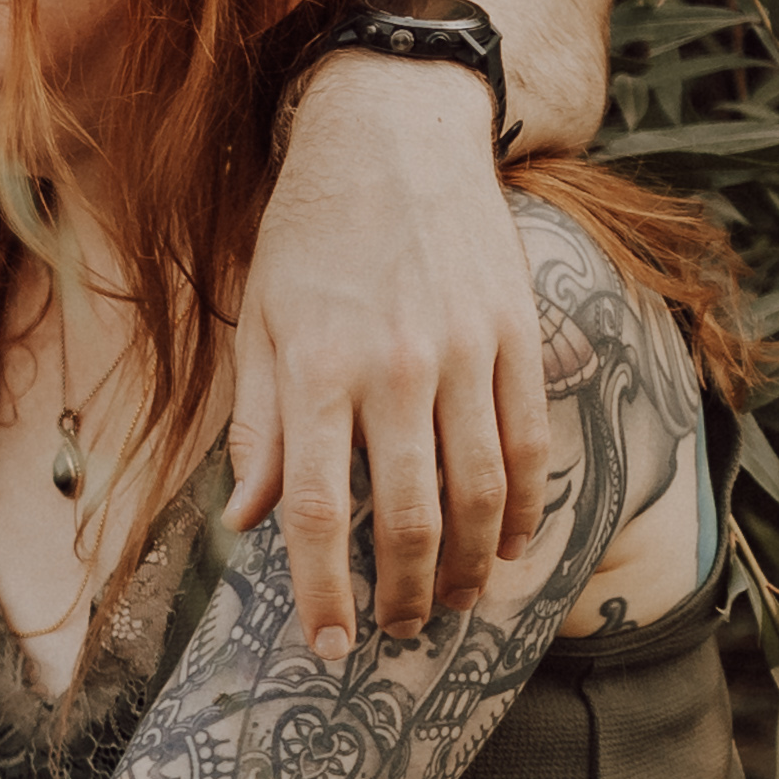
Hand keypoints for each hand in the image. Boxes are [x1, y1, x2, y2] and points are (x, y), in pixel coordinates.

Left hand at [231, 58, 548, 657]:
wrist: (393, 134)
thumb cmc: (309, 234)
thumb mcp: (259, 326)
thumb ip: (258, 429)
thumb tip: (249, 522)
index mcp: (317, 372)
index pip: (317, 511)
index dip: (323, 591)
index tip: (327, 644)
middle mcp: (396, 368)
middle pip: (411, 515)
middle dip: (405, 592)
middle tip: (398, 632)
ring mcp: (467, 351)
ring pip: (482, 490)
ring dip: (471, 564)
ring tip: (454, 603)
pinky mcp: (519, 332)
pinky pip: (529, 440)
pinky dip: (523, 506)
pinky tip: (509, 545)